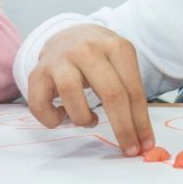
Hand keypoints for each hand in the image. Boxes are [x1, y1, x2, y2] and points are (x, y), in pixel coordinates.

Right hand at [26, 24, 153, 156]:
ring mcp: (61, 59)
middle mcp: (88, 50)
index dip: (140, 121)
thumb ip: (131, 94)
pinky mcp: (38, 72)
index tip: (145, 144)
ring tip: (88, 120)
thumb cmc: (101, 58)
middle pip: (110, 93)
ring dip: (83, 118)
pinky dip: (52, 119)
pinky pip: (40, 104)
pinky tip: (62, 116)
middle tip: (128, 149)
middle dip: (122, 127)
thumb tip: (142, 137)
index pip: (132, 89)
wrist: (69, 34)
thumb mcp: (122, 63)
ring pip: (72, 95)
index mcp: (116, 47)